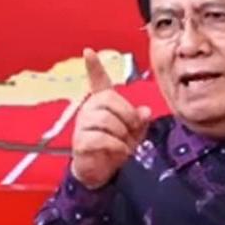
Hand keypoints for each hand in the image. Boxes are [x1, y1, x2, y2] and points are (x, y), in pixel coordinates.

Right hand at [71, 48, 150, 188]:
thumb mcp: (134, 132)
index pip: (98, 81)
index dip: (94, 67)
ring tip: (123, 144)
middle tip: (131, 132)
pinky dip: (116, 146)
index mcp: (103, 103)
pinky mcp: (80, 142)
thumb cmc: (117, 147)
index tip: (88, 51)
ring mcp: (82, 125)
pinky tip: (119, 151)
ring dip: (122, 135)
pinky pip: (100, 138)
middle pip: (110, 101)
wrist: (103, 172)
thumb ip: (140, 120)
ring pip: (106, 120)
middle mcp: (90, 110)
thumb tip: (145, 111)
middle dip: (127, 117)